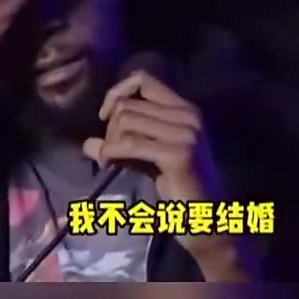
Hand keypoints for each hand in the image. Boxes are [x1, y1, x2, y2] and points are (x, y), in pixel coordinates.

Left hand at [83, 69, 250, 280]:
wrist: (210, 219)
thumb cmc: (182, 189)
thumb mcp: (152, 158)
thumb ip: (126, 143)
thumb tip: (88, 143)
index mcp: (185, 109)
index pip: (144, 79)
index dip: (117, 92)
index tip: (106, 117)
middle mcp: (188, 115)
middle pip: (128, 104)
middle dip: (110, 128)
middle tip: (111, 152)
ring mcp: (186, 133)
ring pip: (126, 120)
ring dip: (110, 141)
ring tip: (112, 160)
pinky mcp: (178, 154)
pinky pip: (130, 143)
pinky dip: (112, 152)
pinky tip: (111, 164)